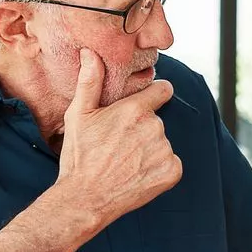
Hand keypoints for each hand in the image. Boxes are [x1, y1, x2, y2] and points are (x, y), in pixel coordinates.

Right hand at [55, 49, 181, 228]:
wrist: (84, 199)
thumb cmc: (79, 156)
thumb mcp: (79, 115)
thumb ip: (90, 82)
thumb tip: (90, 53)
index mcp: (135, 110)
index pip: (163, 90)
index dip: (155, 94)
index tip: (147, 101)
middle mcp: (154, 127)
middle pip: (157, 120)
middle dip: (143, 129)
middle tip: (119, 145)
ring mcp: (165, 151)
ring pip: (162, 143)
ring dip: (150, 150)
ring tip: (124, 162)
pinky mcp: (172, 172)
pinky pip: (171, 163)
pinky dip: (159, 169)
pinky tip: (137, 174)